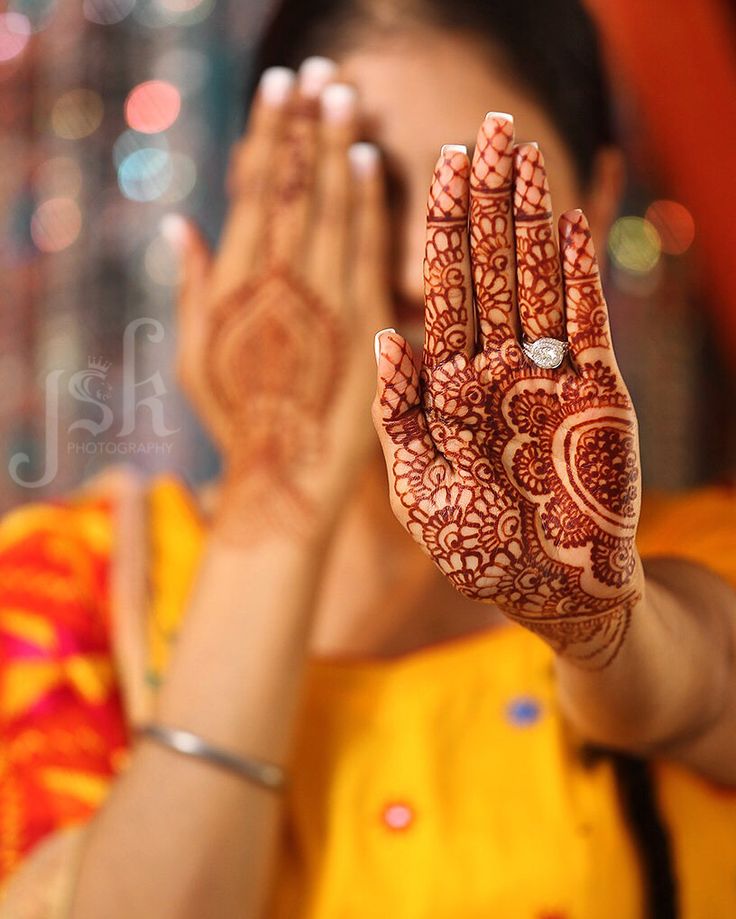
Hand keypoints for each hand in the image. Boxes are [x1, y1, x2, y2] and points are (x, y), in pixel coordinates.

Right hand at [174, 62, 390, 538]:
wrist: (285, 476)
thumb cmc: (235, 420)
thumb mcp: (193, 356)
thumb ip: (189, 285)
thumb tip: (179, 222)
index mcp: (235, 284)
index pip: (257, 190)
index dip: (269, 134)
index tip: (280, 86)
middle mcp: (278, 283)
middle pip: (295, 187)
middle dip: (305, 124)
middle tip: (315, 71)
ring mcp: (324, 302)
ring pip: (332, 208)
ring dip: (336, 146)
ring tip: (343, 93)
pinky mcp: (364, 326)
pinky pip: (368, 252)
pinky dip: (368, 203)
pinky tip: (368, 160)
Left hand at [373, 114, 641, 667]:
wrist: (555, 591)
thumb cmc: (479, 552)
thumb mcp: (419, 487)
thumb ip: (400, 414)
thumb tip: (384, 334)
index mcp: (449, 386)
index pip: (441, 292)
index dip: (438, 230)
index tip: (433, 167)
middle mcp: (497, 368)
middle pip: (489, 270)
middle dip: (486, 203)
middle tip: (483, 129)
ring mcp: (548, 374)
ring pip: (536, 281)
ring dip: (530, 219)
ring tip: (523, 155)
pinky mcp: (597, 390)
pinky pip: (587, 320)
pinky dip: (578, 274)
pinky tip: (569, 221)